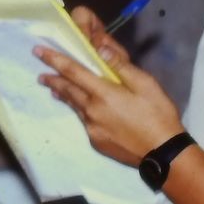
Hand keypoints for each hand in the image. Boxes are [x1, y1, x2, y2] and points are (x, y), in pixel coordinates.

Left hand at [36, 11, 183, 166]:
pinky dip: (79, 111)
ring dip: (63, 95)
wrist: (165, 154)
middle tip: (41, 74)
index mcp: (103, 93)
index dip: (54, 59)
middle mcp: (91, 110)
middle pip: (67, 90)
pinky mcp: (96, 142)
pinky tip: (82, 110)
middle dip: (53, 79)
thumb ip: (120, 66)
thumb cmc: (158, 115)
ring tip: (54, 88)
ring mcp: (92, 128)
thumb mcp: (146, 84)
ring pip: (74, 106)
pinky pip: (84, 121)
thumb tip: (99, 48)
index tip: (38, 51)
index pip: (72, 71)